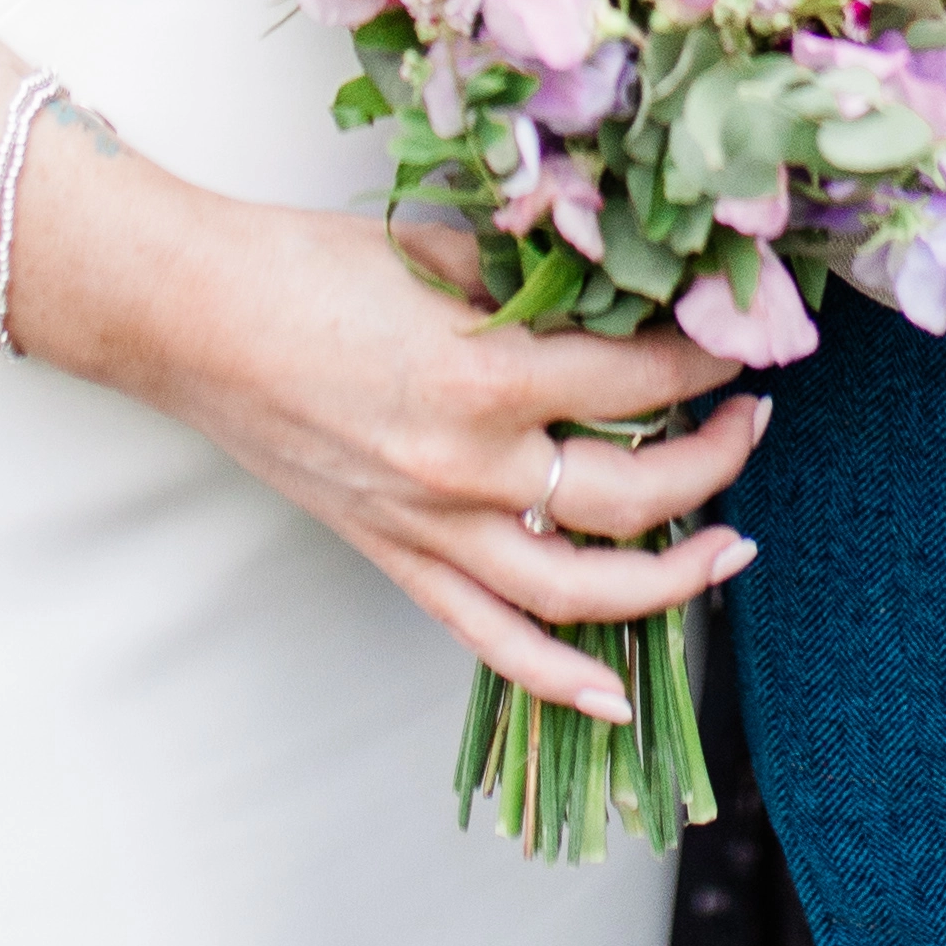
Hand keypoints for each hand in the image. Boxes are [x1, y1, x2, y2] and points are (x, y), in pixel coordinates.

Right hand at [21, 134, 766, 721]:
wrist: (193, 318)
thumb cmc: (305, 267)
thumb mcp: (441, 250)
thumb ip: (535, 280)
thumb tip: (627, 284)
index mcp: (484, 375)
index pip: (637, 386)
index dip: (704, 364)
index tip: (740, 342)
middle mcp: (468, 469)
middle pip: (633, 496)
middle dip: (714, 460)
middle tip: (752, 422)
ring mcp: (432, 529)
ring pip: (582, 590)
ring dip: (673, 578)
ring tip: (732, 546)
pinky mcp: (397, 560)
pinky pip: (493, 641)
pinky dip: (562, 677)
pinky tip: (622, 695)